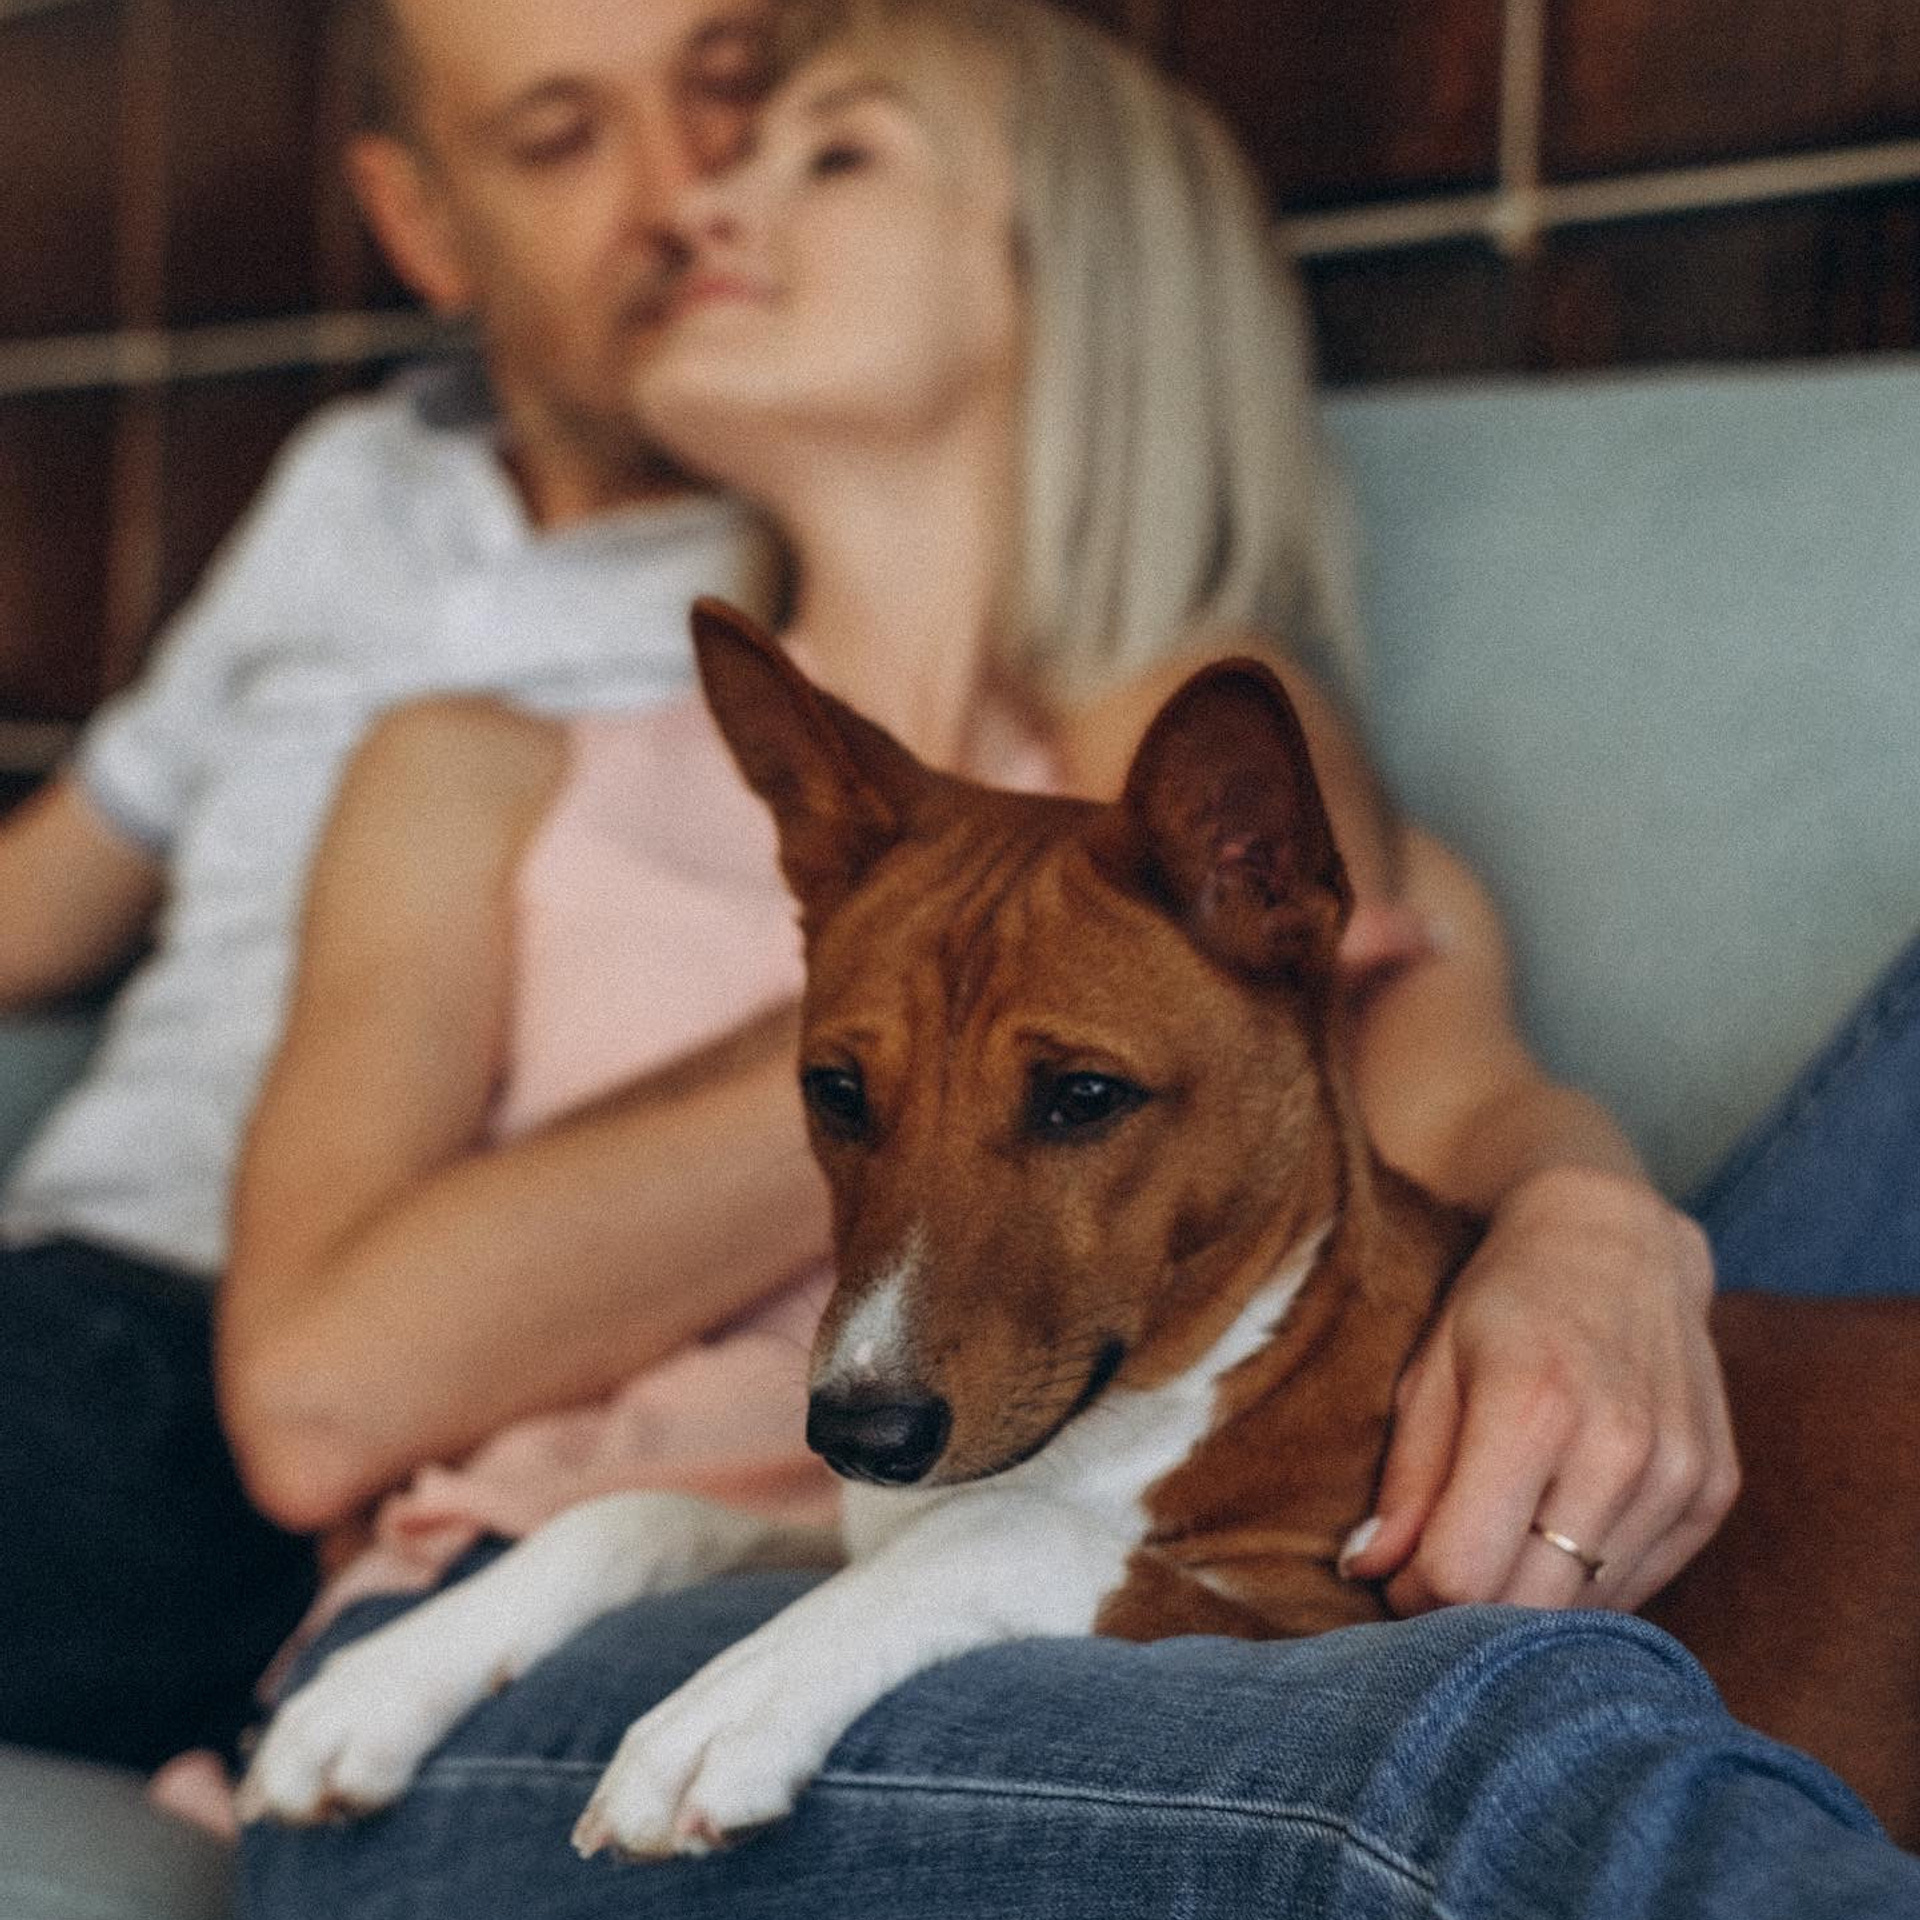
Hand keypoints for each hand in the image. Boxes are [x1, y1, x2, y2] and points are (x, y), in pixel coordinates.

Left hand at [1341, 1165, 1736, 1613]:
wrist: (1617, 1242)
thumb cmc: (1502, 1303)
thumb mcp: (1431, 1368)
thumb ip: (1405, 1479)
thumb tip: (1367, 1572)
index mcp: (1531, 1406)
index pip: (1463, 1571)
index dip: (1414, 1592)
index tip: (1397, 1573)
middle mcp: (1618, 1446)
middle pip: (1529, 1608)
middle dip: (1468, 1614)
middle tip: (1436, 1576)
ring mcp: (1677, 1472)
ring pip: (1586, 1608)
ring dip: (1529, 1602)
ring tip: (1495, 1546)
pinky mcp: (1714, 1490)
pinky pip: (1639, 1586)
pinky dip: (1586, 1584)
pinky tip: (1555, 1533)